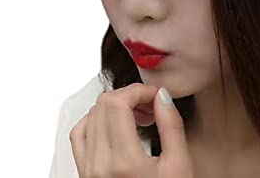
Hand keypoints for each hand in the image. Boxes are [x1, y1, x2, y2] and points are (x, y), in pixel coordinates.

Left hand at [69, 82, 194, 177]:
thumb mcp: (179, 167)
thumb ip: (171, 126)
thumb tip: (162, 96)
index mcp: (124, 162)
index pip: (118, 102)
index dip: (139, 90)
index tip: (155, 96)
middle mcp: (100, 166)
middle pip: (103, 105)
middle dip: (129, 96)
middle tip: (150, 105)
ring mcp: (88, 172)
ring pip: (90, 116)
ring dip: (114, 107)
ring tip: (138, 117)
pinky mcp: (84, 175)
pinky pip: (80, 136)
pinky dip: (96, 122)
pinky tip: (116, 127)